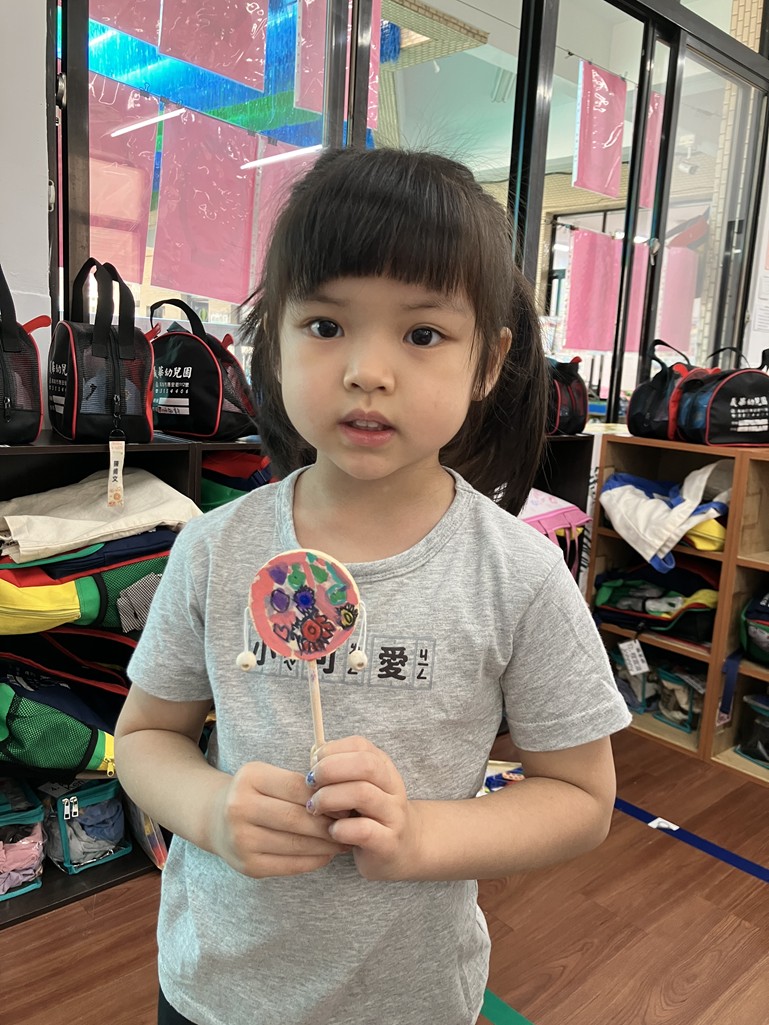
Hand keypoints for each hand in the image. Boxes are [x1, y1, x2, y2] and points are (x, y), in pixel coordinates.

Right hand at [209, 761, 348, 877]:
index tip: (349, 801)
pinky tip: (327, 854)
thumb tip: (343, 800)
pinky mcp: (247, 866)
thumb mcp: (270, 776)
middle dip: (330, 823)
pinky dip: (314, 860)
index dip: (327, 795)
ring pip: (296, 844)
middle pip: (297, 818)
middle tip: (353, 824)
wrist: (215, 818)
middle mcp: (239, 808)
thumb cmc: (254, 793)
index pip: (298, 787)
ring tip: (344, 839)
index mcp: (249, 778)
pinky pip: (290, 865)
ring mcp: (241, 840)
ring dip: (327, 844)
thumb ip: (300, 785)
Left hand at [306, 736, 421, 880]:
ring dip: (329, 798)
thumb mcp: (357, 786)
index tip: (314, 765)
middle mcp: (392, 787)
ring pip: (363, 794)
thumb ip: (339, 772)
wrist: (402, 848)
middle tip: (311, 784)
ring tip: (314, 808)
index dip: (331, 751)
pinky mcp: (388, 843)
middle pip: (365, 764)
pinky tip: (332, 831)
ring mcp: (393, 815)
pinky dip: (341, 829)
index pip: (360, 745)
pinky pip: (364, 831)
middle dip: (330, 770)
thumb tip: (313, 761)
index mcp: (383, 767)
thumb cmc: (369, 814)